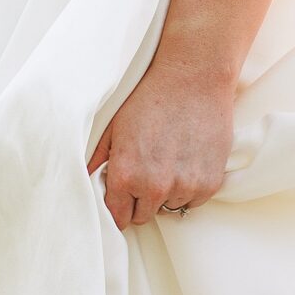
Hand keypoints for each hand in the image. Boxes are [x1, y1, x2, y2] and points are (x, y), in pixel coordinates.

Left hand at [87, 54, 235, 230]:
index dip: (119, 206)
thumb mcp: (115, 126)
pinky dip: (189, 188)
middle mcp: (154, 187)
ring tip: (169, 162)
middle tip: (146, 173)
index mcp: (126, 176)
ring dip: (167, 193)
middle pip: (143, 216)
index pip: (118, 216)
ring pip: (170, 207)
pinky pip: (194, 201)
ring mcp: (185, 187)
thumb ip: (98, 157)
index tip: (123, 198)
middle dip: (141, 200)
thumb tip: (84, 178)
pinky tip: (186, 162)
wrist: (194, 79)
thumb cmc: (151, 97)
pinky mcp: (210, 183)